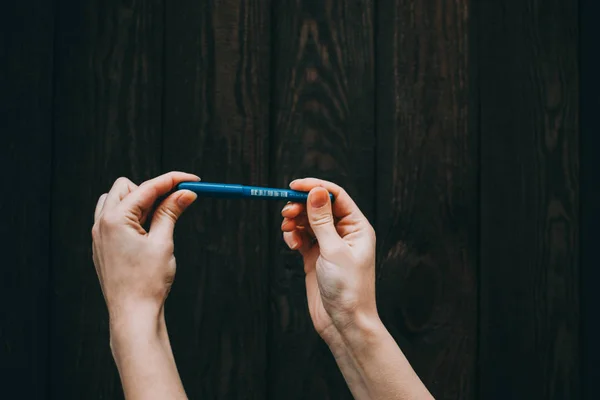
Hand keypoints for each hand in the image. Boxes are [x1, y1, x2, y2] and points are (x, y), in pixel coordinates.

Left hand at [91, 171, 199, 329]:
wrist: (133, 316)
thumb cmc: (148, 282)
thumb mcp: (163, 242)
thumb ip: (171, 212)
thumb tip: (185, 192)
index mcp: (115, 219)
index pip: (147, 187)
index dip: (173, 180)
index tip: (193, 180)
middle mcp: (102, 223)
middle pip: (126, 187)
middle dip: (152, 189)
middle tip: (177, 201)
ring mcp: (99, 235)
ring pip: (117, 201)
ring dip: (140, 203)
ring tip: (161, 220)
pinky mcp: (103, 247)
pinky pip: (114, 219)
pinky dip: (133, 217)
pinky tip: (149, 233)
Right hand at [280, 178, 377, 341]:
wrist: (344, 323)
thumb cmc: (347, 288)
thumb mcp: (333, 250)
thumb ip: (322, 220)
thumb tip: (317, 191)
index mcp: (357, 227)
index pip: (336, 196)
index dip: (316, 188)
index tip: (294, 186)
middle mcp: (344, 233)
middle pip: (319, 206)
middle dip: (301, 205)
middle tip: (286, 212)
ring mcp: (329, 245)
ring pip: (308, 221)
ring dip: (295, 221)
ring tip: (287, 229)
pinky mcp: (316, 257)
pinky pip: (302, 237)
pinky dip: (293, 236)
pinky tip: (292, 244)